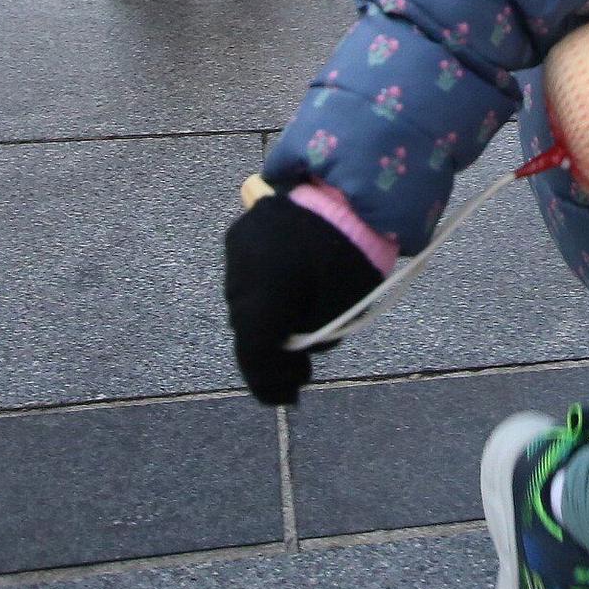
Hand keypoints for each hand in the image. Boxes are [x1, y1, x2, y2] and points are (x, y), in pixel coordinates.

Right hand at [222, 192, 382, 404]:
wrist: (349, 191)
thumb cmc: (352, 254)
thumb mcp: (338, 309)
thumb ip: (308, 339)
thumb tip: (293, 353)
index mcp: (266, 294)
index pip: (253, 353)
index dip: (267, 383)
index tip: (287, 397)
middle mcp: (241, 273)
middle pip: (246, 328)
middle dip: (271, 350)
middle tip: (300, 365)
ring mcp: (236, 250)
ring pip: (243, 301)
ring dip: (265, 317)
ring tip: (297, 323)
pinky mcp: (239, 232)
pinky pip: (245, 274)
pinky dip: (262, 289)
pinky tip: (288, 289)